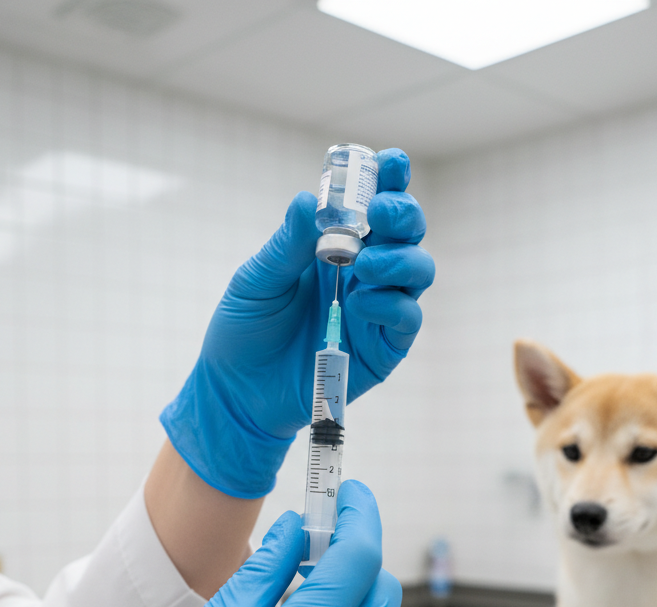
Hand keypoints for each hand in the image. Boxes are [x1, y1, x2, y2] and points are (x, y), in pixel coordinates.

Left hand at [161, 148, 434, 497]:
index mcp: (335, 246)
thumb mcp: (258, 280)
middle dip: (402, 213)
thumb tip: (307, 200)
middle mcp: (365, 272)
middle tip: (378, 215)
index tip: (389, 162)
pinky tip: (361, 302)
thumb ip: (287, 244)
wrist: (238, 392)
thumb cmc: (245, 331)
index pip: (373, 204)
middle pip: (408, 232)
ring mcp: (377, 310)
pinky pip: (407, 319)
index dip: (388, 179)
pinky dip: (393, 304)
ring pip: (418, 271)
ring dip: (400, 259)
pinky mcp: (382, 349)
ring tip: (364, 265)